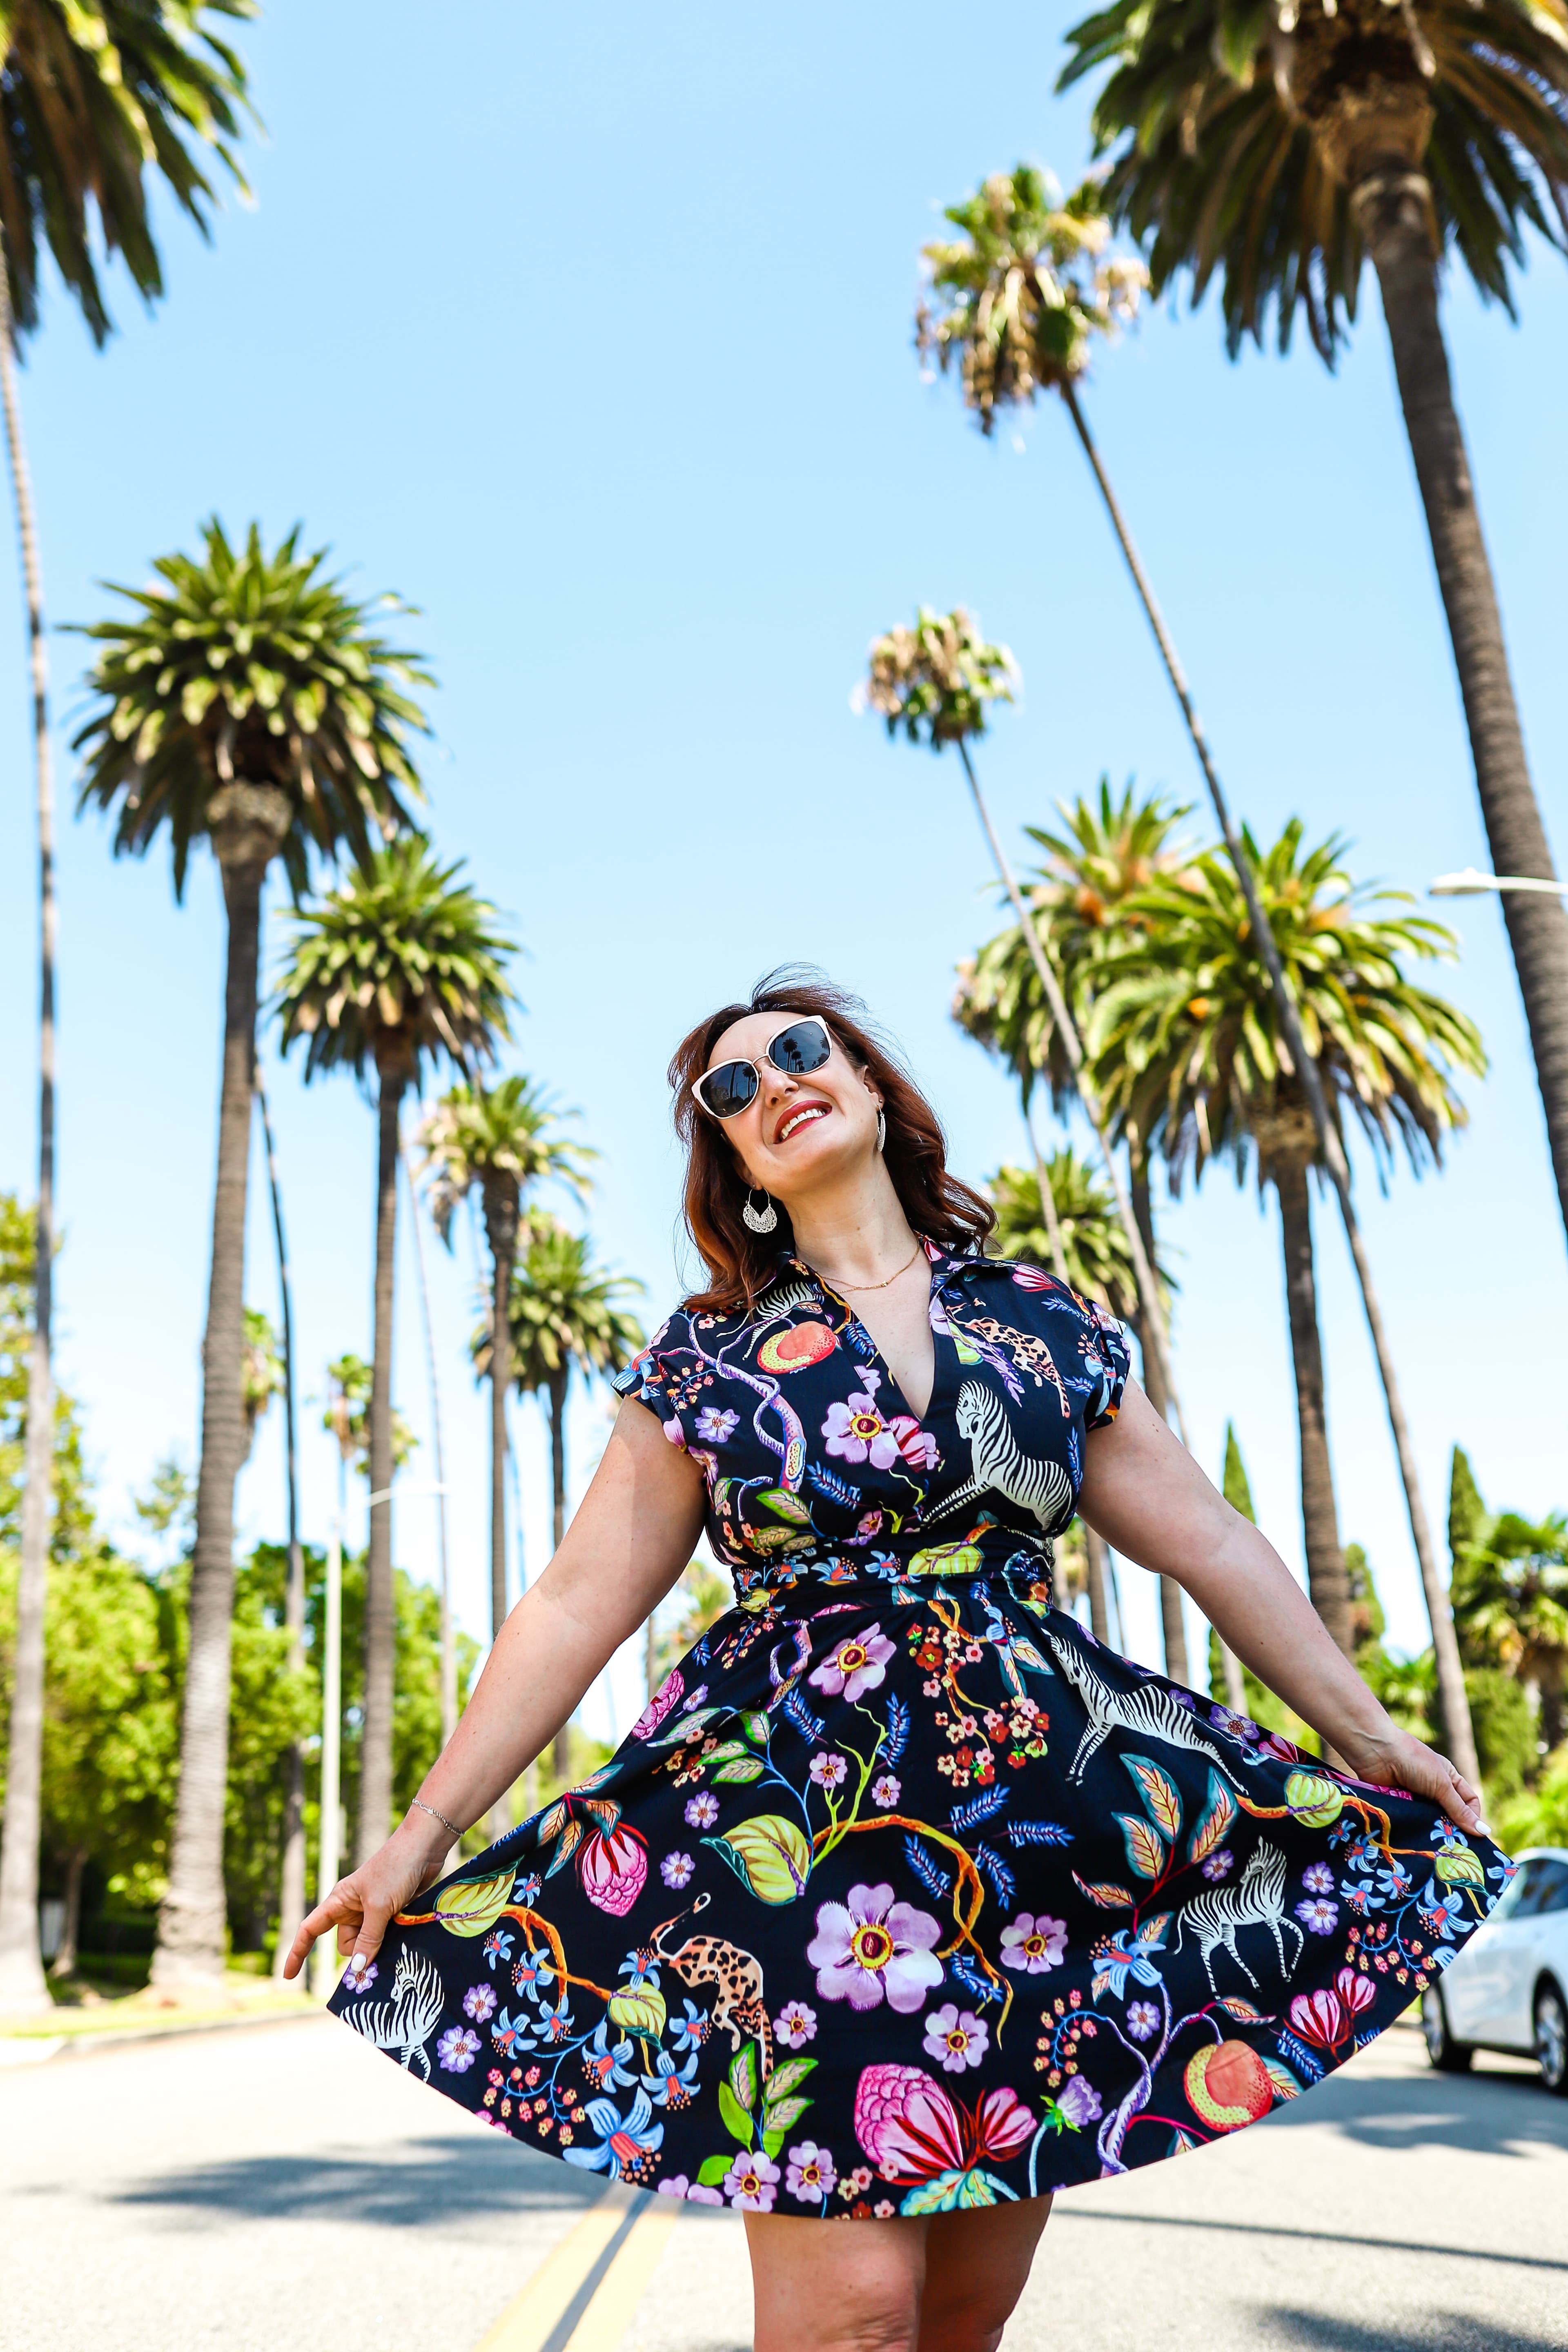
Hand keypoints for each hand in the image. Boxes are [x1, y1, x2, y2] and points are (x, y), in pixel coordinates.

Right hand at [282, 1815, 448, 1982]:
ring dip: (380, 1947)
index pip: (310, 1929)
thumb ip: (369, 1938)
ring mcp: (373, 1911)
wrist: (425, 1848)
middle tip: (382, 1938)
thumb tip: (357, 1968)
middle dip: (360, 1951)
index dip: (298, 1952)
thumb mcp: (379, 1906)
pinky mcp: (392, 1914)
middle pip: (346, 1944)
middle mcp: (352, 1908)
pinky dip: (392, 1942)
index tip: (287, 1977)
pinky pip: (385, 1938)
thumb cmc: (395, 1869)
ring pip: (368, 1944)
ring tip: (397, 1930)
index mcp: (339, 1901)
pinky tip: (404, 1936)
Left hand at [1337, 1725, 1488, 1836]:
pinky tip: (1418, 1841)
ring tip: (1437, 1849)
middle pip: (1449, 1815)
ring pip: (1429, 1821)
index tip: (1473, 1837)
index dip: (1473, 1817)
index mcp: (1449, 1777)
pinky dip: (1414, 1829)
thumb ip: (1459, 1810)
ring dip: (1432, 1831)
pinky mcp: (1399, 1805)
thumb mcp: (1441, 1785)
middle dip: (1452, 1829)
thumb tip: (1485, 1831)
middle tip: (1456, 1850)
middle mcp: (1433, 1788)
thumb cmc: (1413, 1761)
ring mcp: (1415, 1797)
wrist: (1375, 1751)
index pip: (1469, 1802)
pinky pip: (1411, 1822)